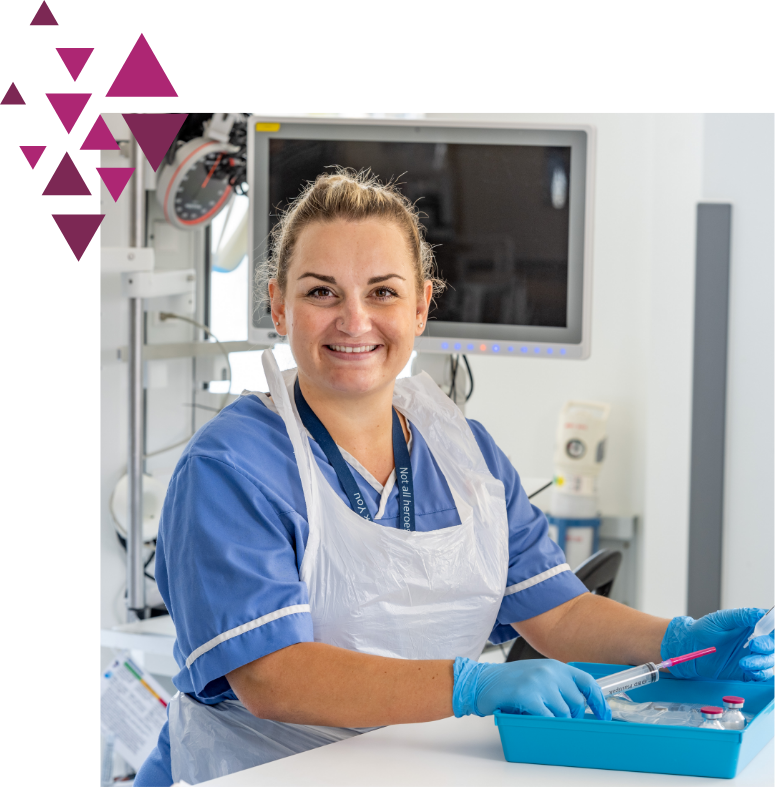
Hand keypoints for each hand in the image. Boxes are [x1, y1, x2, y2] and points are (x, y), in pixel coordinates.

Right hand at [452, 657, 610, 719]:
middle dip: (572, 717)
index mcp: (555, 665)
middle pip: (577, 703)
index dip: (599, 701)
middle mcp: (550, 671)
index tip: (604, 715)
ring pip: (564, 714)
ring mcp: (539, 682)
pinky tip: (533, 718)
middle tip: (557, 718)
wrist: (480, 681)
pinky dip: (544, 723)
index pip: (587, 682)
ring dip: (555, 721)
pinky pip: (548, 718)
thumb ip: (558, 684)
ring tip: (540, 716)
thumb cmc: (509, 682)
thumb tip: (580, 705)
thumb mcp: (538, 675)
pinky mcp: (527, 694)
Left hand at [662, 608, 774, 681]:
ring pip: (770, 661)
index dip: (773, 630)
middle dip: (767, 647)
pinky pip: (761, 674)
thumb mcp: (720, 619)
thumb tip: (760, 613)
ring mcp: (752, 656)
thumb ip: (741, 616)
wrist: (690, 648)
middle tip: (754, 646)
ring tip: (744, 663)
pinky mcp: (748, 670)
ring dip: (762, 663)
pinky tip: (747, 670)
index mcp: (751, 626)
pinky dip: (759, 674)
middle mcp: (755, 641)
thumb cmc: (703, 630)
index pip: (771, 627)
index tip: (771, 632)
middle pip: (773, 645)